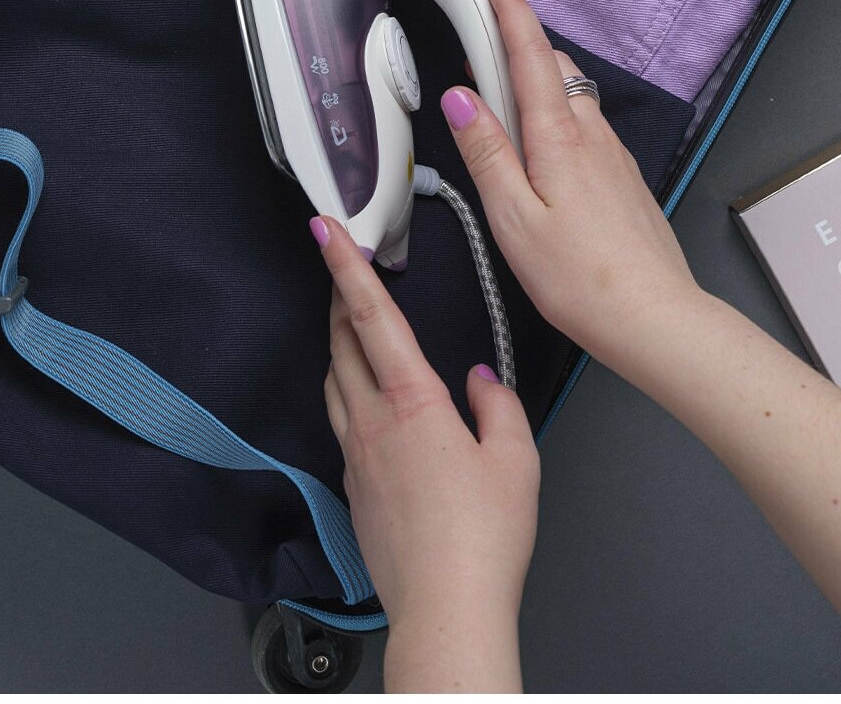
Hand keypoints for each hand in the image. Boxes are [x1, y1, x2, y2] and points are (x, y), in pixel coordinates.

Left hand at [313, 215, 538, 691]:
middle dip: (338, 296)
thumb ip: (496, 406)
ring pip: (333, 379)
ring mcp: (355, 453)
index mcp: (412, 402)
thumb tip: (477, 381)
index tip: (324, 231)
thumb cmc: (484, 538)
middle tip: (342, 266)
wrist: (444, 609)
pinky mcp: (352, 484)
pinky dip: (346, 391)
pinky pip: (340, 420)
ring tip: (351, 323)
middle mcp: (372, 421)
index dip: (346, 267)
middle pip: (341, 342)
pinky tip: (368, 400)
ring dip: (338, 343)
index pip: (370, 317)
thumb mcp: (516, 460)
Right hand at [441, 0, 699, 358]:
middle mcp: (591, 135)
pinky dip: (555, 115)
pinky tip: (539, 149)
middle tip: (481, 41)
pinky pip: (584, 126)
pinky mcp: (621, 177)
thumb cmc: (578, 276)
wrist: (653, 317)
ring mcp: (612, 155)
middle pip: (556, 68)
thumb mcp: (512, 217)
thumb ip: (486, 152)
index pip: (532, 56)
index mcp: (557, 138)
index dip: (512, 12)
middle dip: (520, 43)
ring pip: (572, 97)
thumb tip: (462, 97)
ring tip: (500, 97)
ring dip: (538, 81)